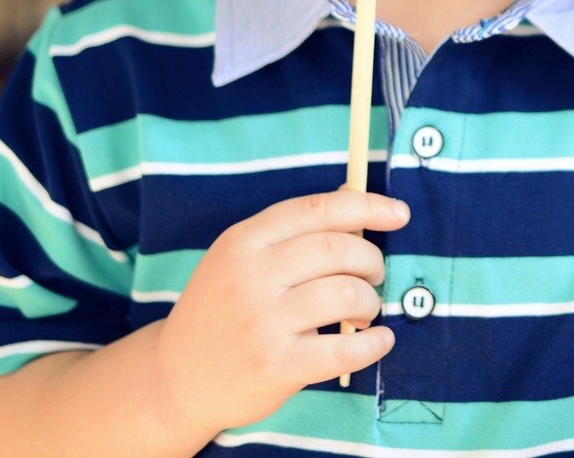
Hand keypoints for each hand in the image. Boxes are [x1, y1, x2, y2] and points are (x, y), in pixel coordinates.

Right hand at [153, 189, 410, 435]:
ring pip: (346, 293)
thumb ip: (295, 231)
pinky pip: (345, 349)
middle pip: (338, 249)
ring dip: (370, 301)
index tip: (399, 214)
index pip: (317, 209)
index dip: (367, 206)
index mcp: (243, 242)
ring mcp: (261, 322)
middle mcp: (250, 276)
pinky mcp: (275, 365)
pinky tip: (379, 341)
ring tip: (363, 312)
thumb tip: (353, 194)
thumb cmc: (222, 311)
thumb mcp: (242, 260)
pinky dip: (374, 344)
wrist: (174, 378)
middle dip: (371, 260)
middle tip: (373, 277)